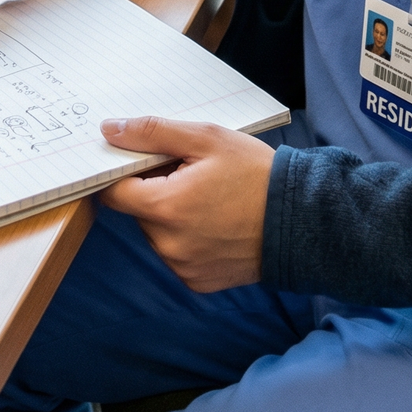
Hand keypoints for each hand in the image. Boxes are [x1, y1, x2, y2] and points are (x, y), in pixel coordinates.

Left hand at [99, 116, 273, 292]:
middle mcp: (168, 244)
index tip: (142, 160)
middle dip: (155, 189)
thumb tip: (109, 130)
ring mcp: (183, 267)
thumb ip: (152, 133)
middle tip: (190, 173)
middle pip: (138, 210)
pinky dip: (186, 237)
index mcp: (165, 207)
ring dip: (170, 214)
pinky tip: (214, 222)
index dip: (122, 172)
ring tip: (208, 198)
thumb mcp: (205, 138)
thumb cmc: (255, 174)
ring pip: (156, 232)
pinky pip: (176, 254)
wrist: (301, 221)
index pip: (113, 192)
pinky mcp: (197, 282)